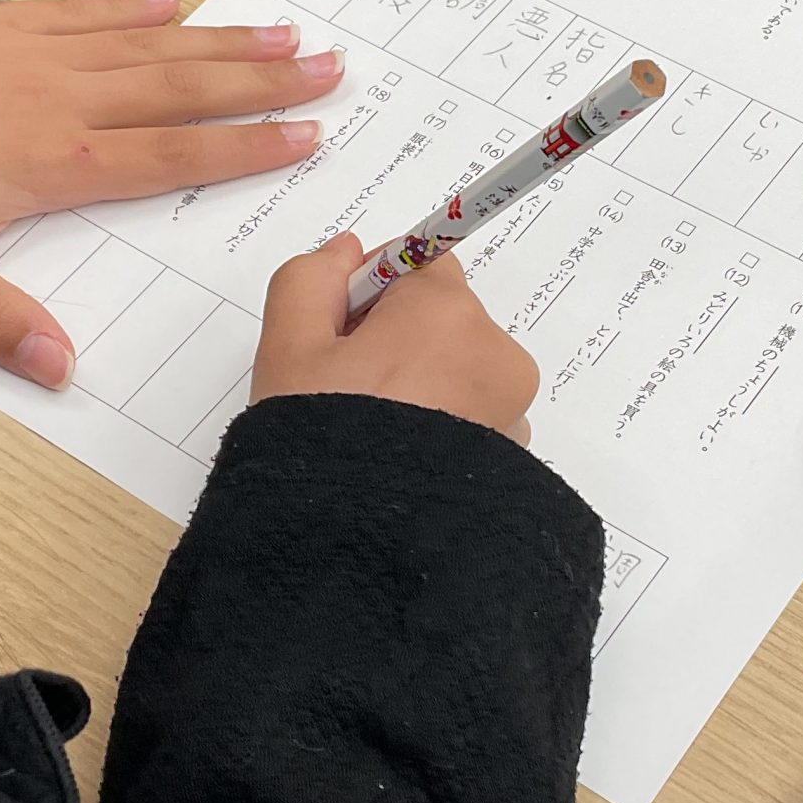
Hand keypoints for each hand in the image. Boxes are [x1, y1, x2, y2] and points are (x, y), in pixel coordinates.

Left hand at [0, 0, 343, 386]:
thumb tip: (62, 368)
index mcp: (58, 161)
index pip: (174, 155)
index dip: (245, 148)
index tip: (307, 137)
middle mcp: (63, 98)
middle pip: (183, 90)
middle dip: (262, 83)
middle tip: (331, 68)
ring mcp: (34, 49)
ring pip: (150, 44)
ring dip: (222, 40)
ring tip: (284, 33)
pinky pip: (85, 6)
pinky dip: (135, 4)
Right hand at [251, 232, 538, 441]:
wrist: (360, 550)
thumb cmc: (321, 441)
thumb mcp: (287, 346)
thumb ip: (310, 280)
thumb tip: (347, 252)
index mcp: (446, 311)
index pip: (416, 265)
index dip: (369, 293)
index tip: (336, 336)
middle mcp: (495, 353)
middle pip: (440, 320)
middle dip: (395, 341)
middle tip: (343, 391)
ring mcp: (511, 410)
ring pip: (457, 372)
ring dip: (421, 387)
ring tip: (372, 437)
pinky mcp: (515, 458)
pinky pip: (474, 420)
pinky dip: (442, 429)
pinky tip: (401, 463)